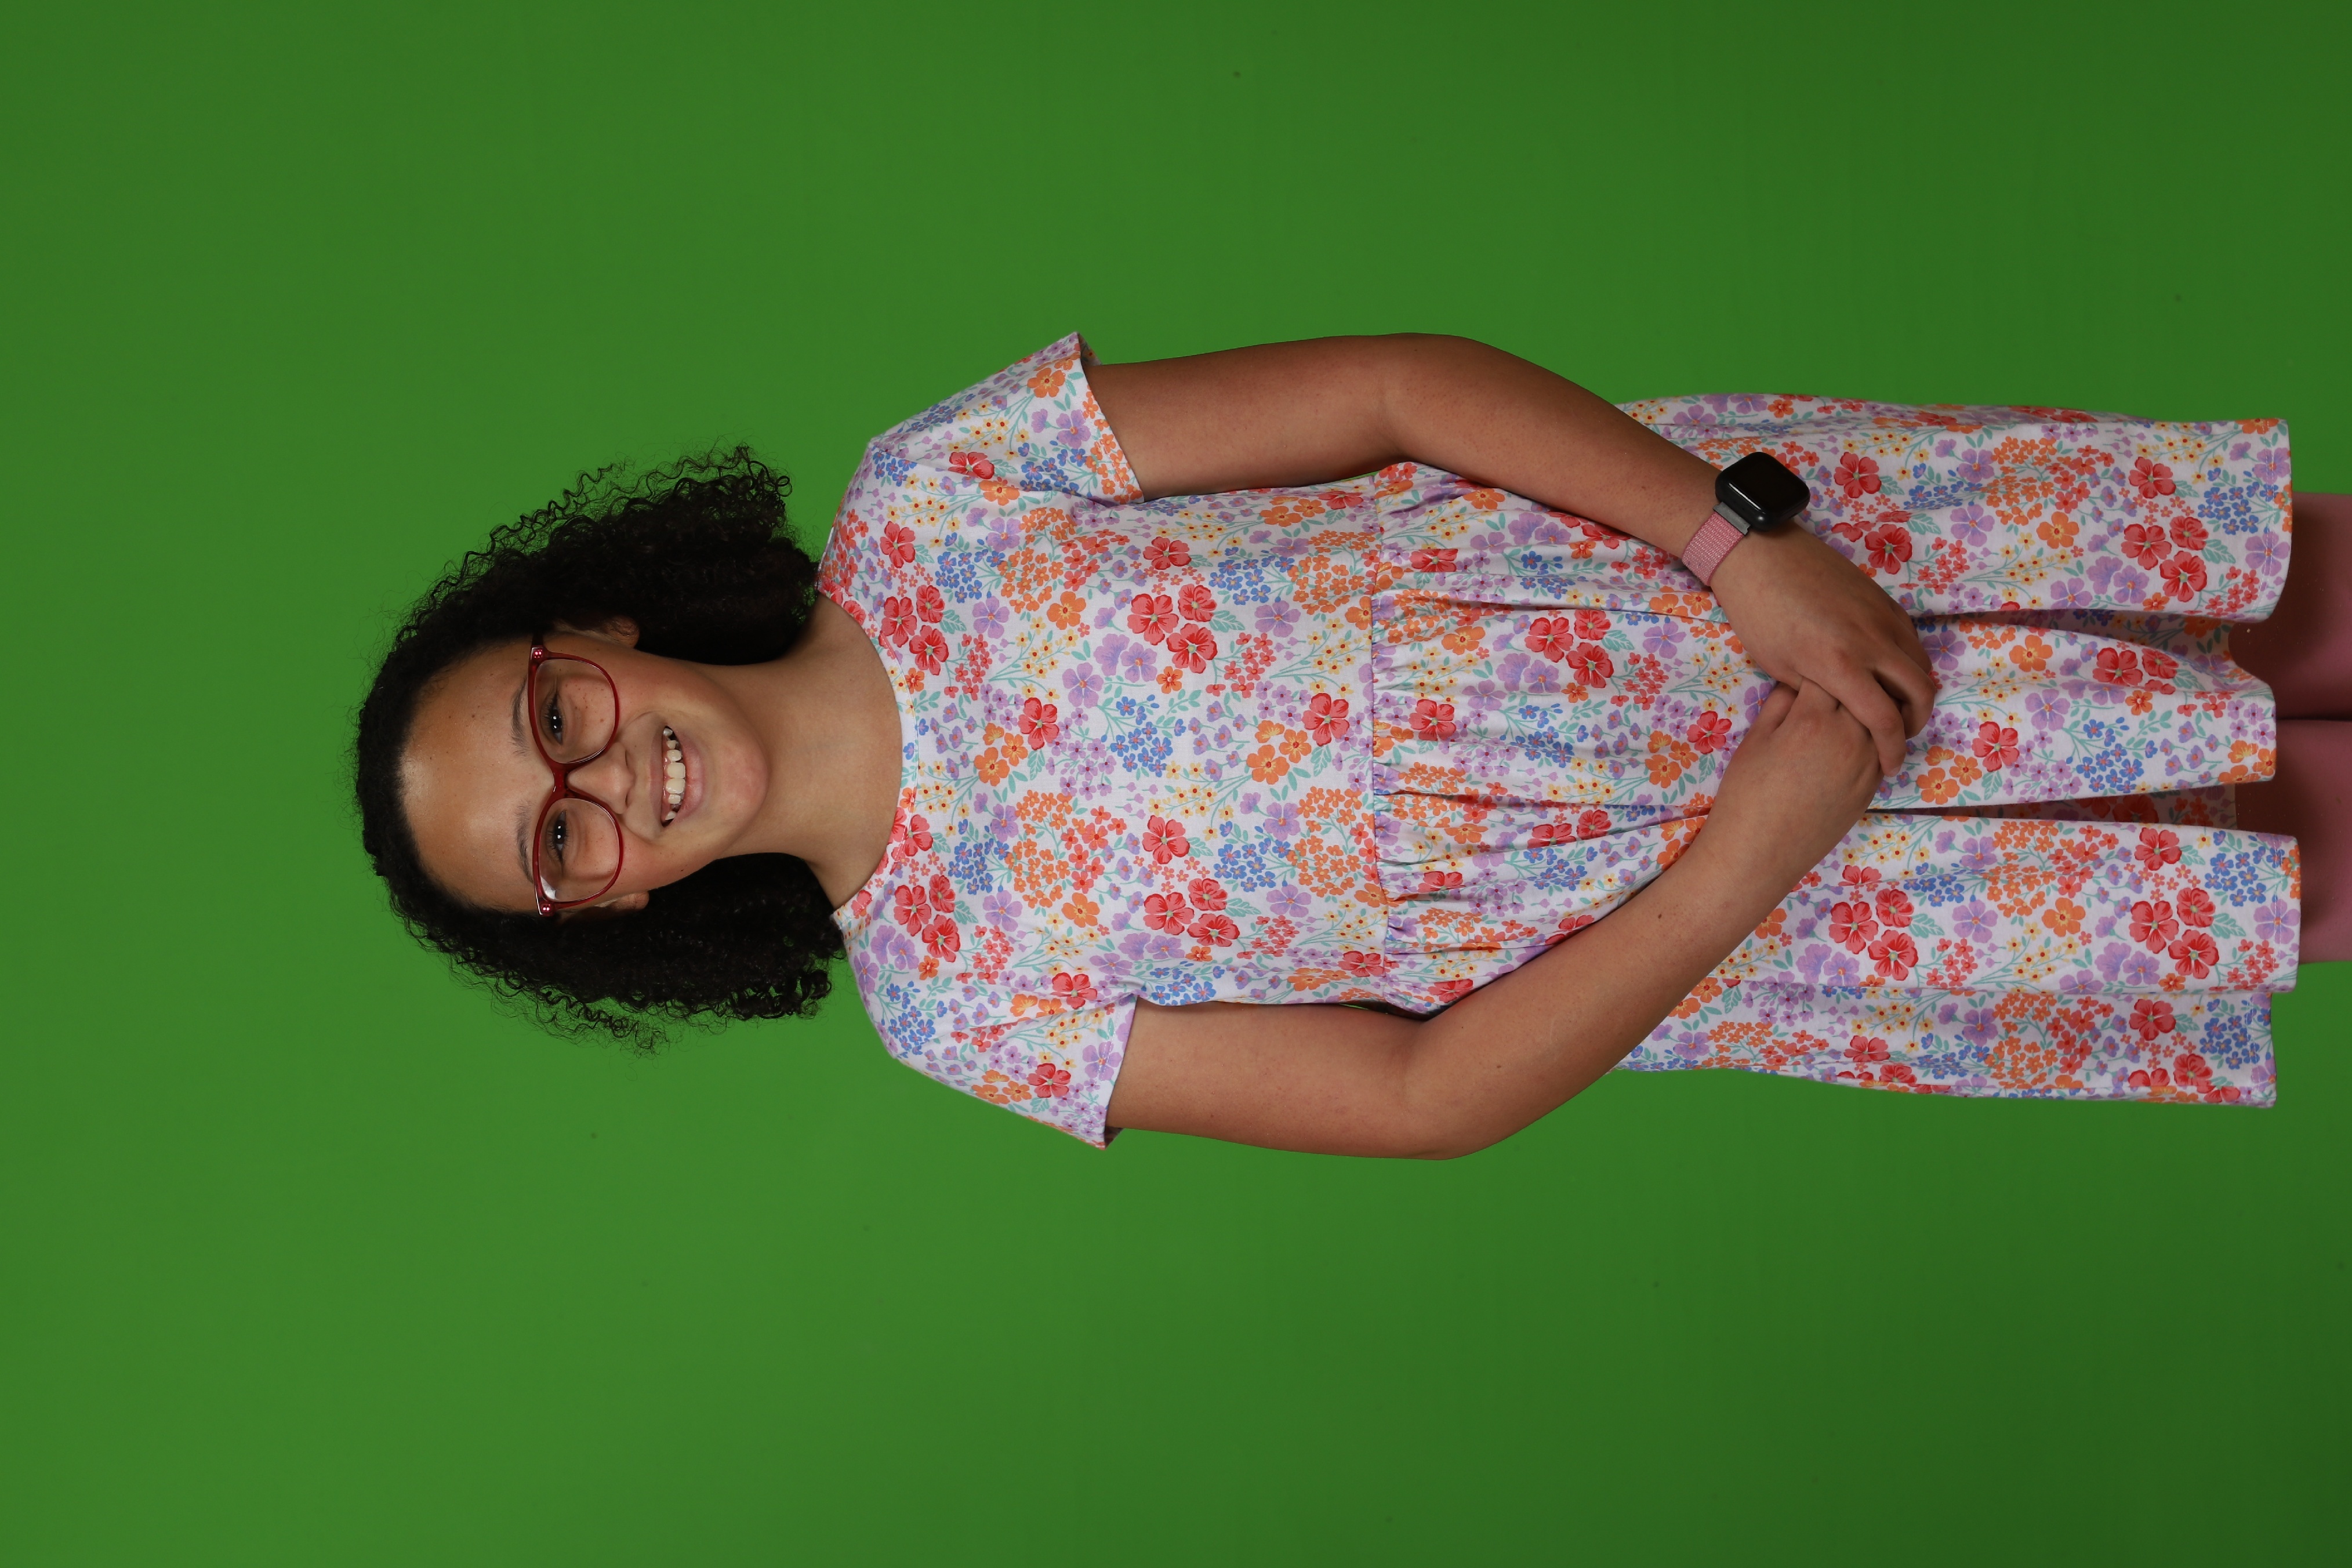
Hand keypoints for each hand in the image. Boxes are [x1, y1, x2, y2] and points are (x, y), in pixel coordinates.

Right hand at [1704, 681, 1882, 892]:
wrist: (1760, 851)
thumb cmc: (1746, 795)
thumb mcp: (1755, 740)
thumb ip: (1780, 704)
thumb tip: (1799, 681)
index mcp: (1811, 718)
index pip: (1828, 673)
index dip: (1817, 666)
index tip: (1809, 667)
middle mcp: (1848, 736)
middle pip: (1862, 691)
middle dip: (1849, 683)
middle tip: (1833, 681)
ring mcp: (1866, 762)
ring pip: (1881, 718)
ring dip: (1867, 708)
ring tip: (1847, 707)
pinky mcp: (1873, 785)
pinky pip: (1883, 747)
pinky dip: (1873, 737)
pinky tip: (1852, 739)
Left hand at [1708, 525, 1934, 776]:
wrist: (1761, 556)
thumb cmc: (1759, 615)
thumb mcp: (1781, 668)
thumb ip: (1820, 694)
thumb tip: (1845, 714)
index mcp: (1840, 665)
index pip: (1885, 721)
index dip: (1892, 751)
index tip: (1887, 767)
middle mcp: (1871, 641)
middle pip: (1921, 693)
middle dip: (1915, 723)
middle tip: (1896, 738)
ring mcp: (1882, 617)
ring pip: (1921, 664)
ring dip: (1915, 692)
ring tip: (1892, 708)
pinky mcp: (1884, 600)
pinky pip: (1910, 639)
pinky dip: (1907, 663)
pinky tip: (1885, 673)